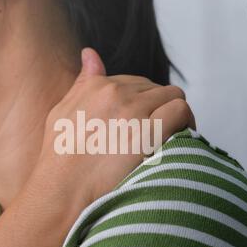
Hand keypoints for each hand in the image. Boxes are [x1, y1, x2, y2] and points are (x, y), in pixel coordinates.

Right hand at [0, 48, 195, 246]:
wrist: (62, 192)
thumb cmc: (59, 158)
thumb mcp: (62, 113)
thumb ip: (81, 83)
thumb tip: (90, 53)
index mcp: (97, 87)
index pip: (136, 82)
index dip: (144, 102)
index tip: (145, 122)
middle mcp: (117, 93)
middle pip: (157, 89)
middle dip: (160, 108)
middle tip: (160, 132)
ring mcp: (134, 111)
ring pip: (175, 96)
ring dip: (177, 114)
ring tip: (174, 135)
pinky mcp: (150, 132)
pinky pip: (181, 112)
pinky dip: (186, 123)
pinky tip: (181, 138)